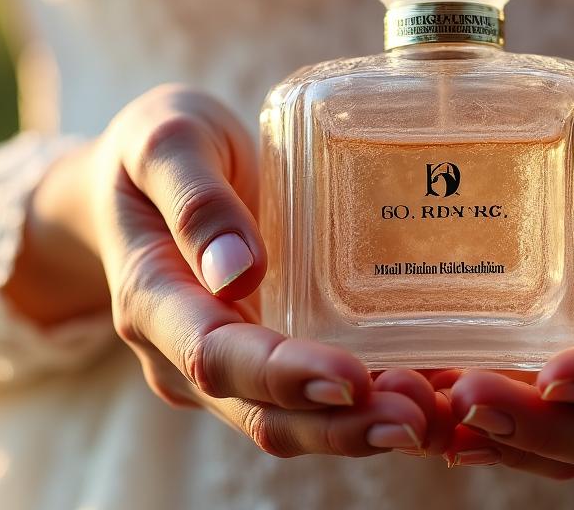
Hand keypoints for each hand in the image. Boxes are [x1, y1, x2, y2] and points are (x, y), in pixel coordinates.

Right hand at [15, 84, 434, 457]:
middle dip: (339, 425)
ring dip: (360, 430)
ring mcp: (226, 371)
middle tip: (414, 420)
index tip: (349, 380)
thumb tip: (237, 270)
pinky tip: (429, 404)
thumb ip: (195, 199)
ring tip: (430, 420)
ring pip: (293, 421)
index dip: (283, 376)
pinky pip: (314, 403)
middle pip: (262, 412)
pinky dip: (369, 412)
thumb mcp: (164, 143)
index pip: (216, 356)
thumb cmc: (154, 149)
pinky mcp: (265, 366)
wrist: (142, 179)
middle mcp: (183, 356)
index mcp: (153, 301)